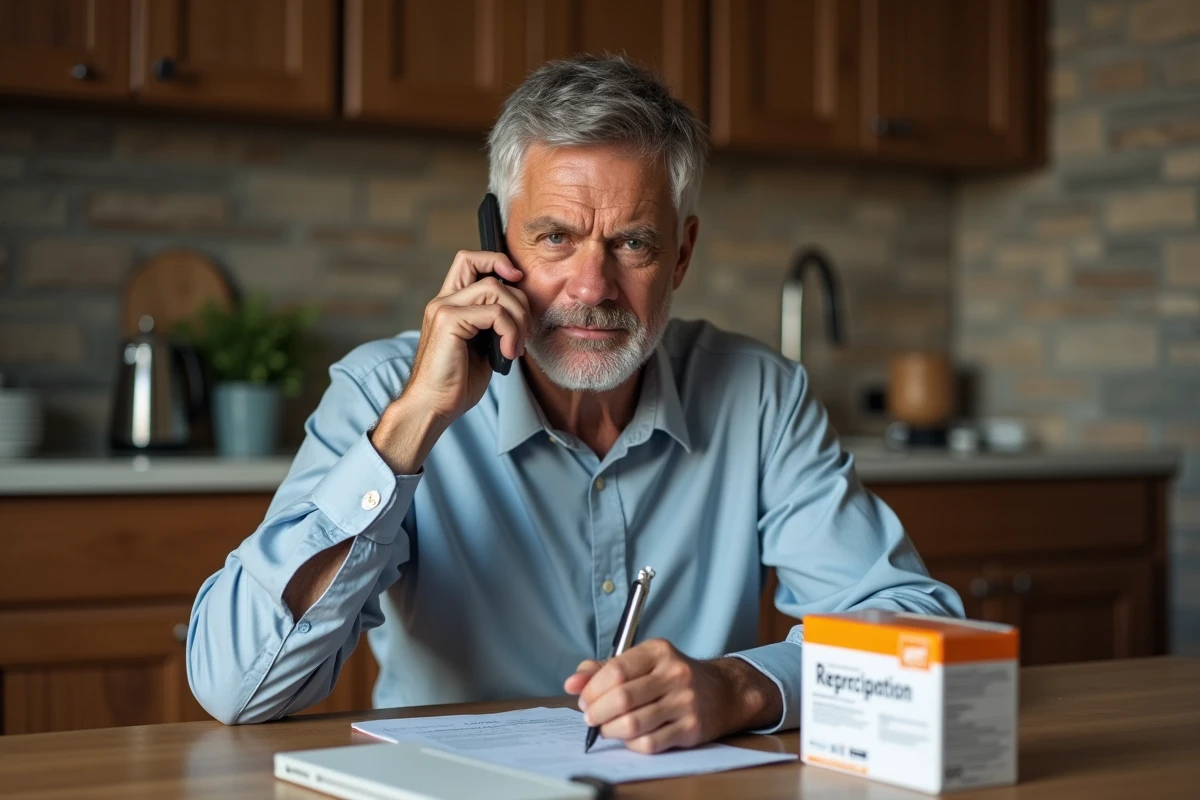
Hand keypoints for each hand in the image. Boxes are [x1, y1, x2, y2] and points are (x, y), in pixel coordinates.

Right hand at [371, 250, 529, 471]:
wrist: (434, 406)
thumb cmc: (457, 382)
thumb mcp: (483, 346)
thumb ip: (494, 322)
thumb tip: (522, 310)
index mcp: (450, 303)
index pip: (470, 260)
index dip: (497, 261)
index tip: (518, 281)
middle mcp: (443, 301)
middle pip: (480, 262)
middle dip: (516, 294)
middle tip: (526, 330)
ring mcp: (443, 309)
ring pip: (495, 289)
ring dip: (518, 318)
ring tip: (517, 346)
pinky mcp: (448, 322)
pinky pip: (494, 313)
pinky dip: (510, 332)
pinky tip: (507, 353)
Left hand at [563, 639, 781, 753]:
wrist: (723, 692)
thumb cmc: (673, 677)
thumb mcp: (643, 662)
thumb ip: (605, 669)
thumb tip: (572, 683)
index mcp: (659, 651)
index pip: (616, 671)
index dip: (592, 689)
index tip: (584, 699)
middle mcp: (675, 674)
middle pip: (622, 698)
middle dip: (597, 712)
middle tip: (590, 717)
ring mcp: (686, 702)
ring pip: (633, 724)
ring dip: (610, 730)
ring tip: (606, 728)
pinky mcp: (692, 729)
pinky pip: (650, 743)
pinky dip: (631, 744)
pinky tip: (629, 737)